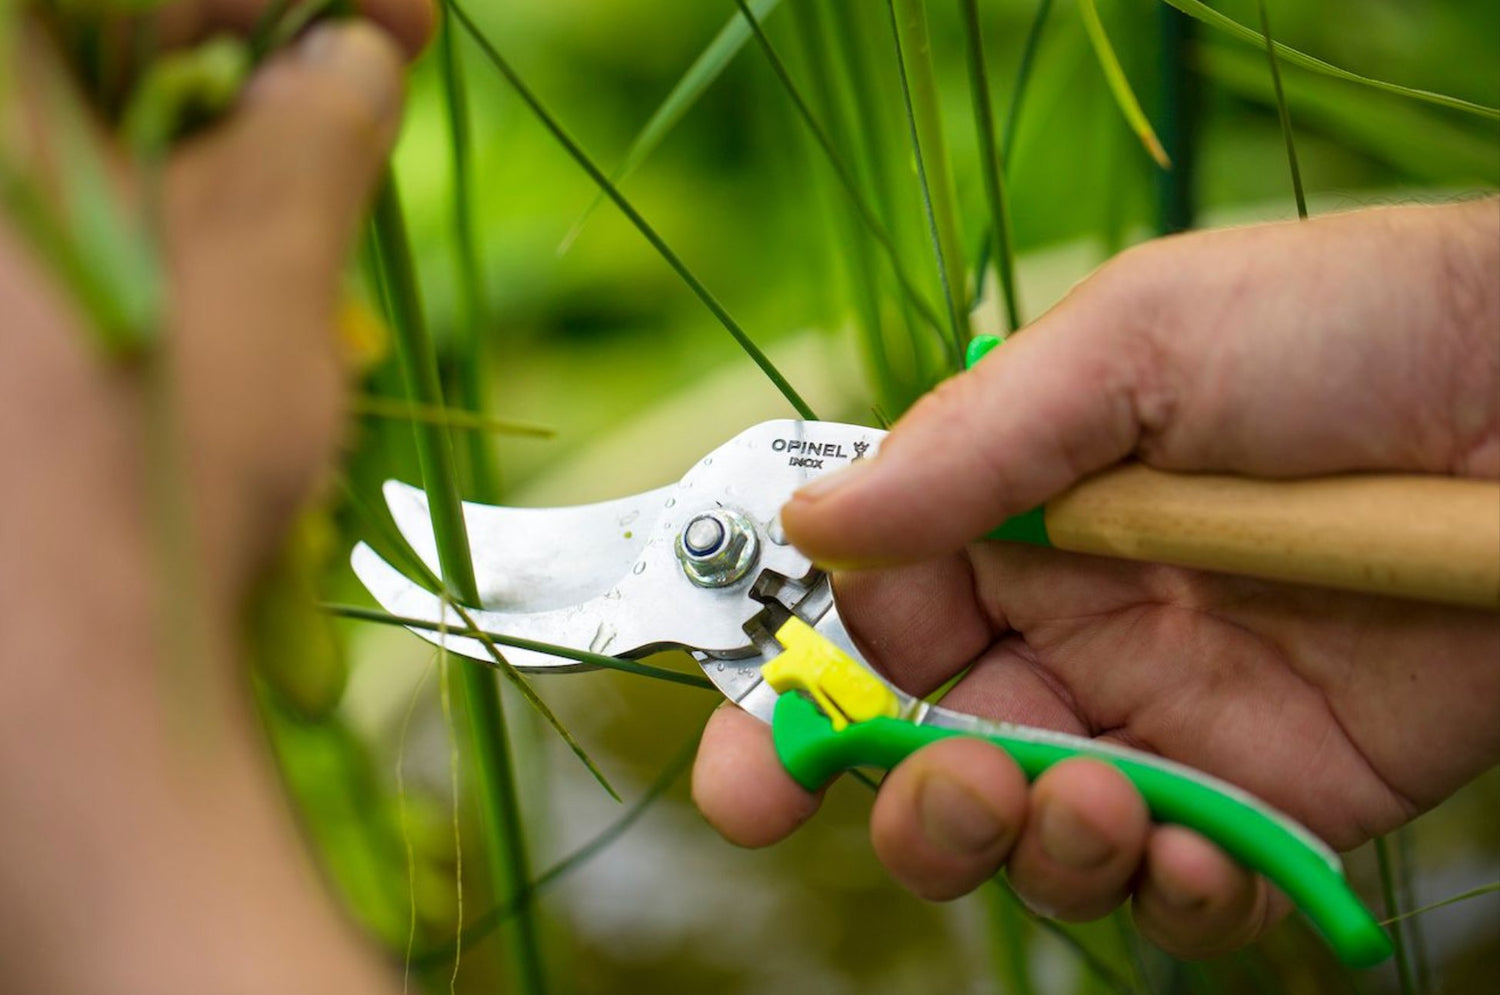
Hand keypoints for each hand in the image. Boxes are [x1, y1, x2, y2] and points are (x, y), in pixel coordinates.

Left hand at [0, 4, 428, 990]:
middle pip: (94, 59)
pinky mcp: (2, 355)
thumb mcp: (262, 280)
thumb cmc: (135, 490)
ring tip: (312, 183)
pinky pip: (63, 238)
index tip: (391, 17)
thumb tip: (355, 52)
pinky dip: (158, 219)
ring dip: (207, 140)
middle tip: (355, 79)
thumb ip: (314, 130)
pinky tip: (237, 258)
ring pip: (79, 148)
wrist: (54, 724)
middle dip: (243, 52)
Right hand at [693, 200, 1499, 958]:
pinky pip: (1187, 884)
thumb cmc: (1337, 329)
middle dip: (908, 804)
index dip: (796, 701)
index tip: (745, 772)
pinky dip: (1166, 893)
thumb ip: (967, 448)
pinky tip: (1187, 851)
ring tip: (1090, 800)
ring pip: (1043, 834)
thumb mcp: (1133, 344)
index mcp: (1012, 521)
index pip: (869, 627)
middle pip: (933, 755)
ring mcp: (1170, 717)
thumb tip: (808, 524)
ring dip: (1034, 847)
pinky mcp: (1279, 790)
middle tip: (944, 794)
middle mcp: (1073, 629)